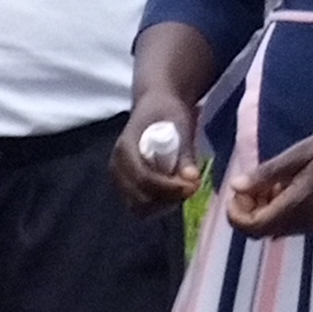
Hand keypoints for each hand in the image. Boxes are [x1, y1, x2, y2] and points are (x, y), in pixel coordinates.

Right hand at [114, 90, 204, 207]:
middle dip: (167, 198)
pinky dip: (160, 203)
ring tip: (183, 188)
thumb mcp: (180, 125)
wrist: (156, 105)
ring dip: (164, 203)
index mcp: (125, 149)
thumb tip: (191, 178)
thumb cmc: (168, 111)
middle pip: (138, 198)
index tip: (194, 185)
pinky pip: (141, 205)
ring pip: (139, 207)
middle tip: (191, 187)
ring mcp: (120, 177)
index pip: (143, 178)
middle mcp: (118, 166)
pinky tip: (175, 190)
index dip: (169, 188)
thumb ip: (184, 153)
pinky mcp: (128, 185)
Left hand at [227, 128, 312, 240]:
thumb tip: (235, 186)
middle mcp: (303, 222)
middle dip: (246, 210)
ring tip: (269, 181)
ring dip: (260, 209)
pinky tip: (282, 187)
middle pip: (259, 231)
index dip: (235, 213)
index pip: (253, 227)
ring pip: (271, 228)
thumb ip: (266, 174)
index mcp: (297, 206)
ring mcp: (312, 224)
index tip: (237, 191)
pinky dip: (275, 209)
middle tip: (251, 183)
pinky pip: (286, 223)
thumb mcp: (298, 154)